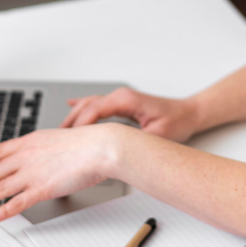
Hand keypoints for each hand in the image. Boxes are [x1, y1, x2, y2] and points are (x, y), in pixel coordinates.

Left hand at [0, 123, 125, 222]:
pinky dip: (2, 212)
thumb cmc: (87, 142)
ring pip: (0, 188)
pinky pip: (16, 204)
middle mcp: (26, 156)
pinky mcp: (41, 189)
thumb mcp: (58, 138)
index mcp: (30, 141)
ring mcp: (31, 173)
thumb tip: (43, 154)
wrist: (99, 147)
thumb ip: (46, 148)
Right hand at [61, 87, 198, 141]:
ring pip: (89, 104)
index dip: (80, 125)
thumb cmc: (176, 121)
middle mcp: (120, 96)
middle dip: (71, 122)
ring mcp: (120, 98)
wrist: (188, 113)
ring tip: (60, 132)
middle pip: (87, 106)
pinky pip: (96, 103)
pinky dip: (82, 106)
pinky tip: (71, 105)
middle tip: (57, 139)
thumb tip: (115, 150)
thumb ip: (134, 141)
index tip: (69, 139)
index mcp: (126, 100)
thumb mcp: (156, 135)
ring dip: (74, 117)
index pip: (94, 110)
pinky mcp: (122, 103)